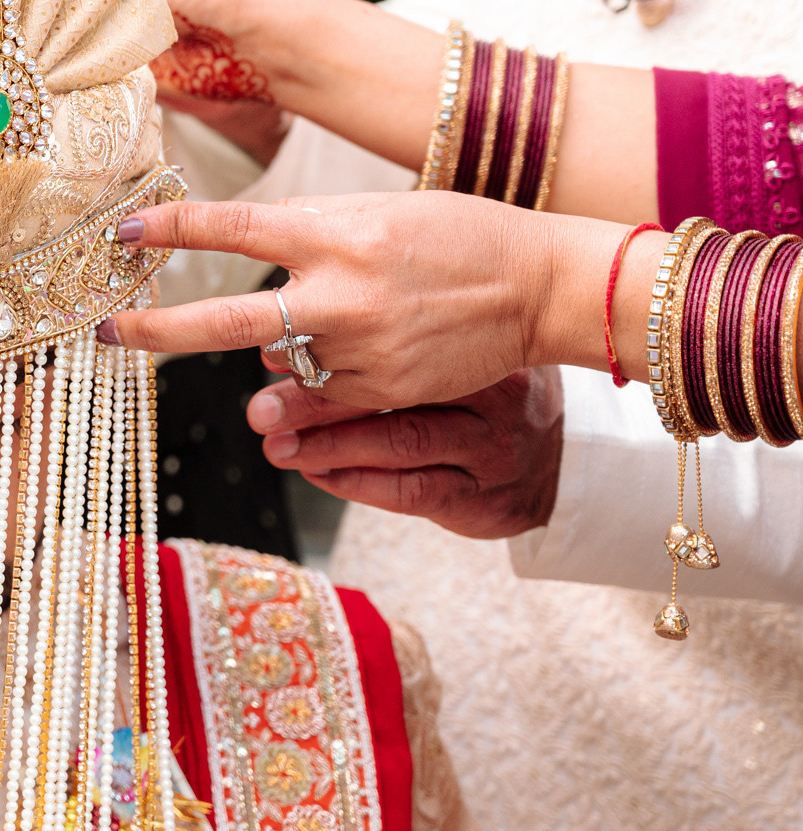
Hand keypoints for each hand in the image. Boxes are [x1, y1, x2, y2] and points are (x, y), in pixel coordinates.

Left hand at [96, 193, 630, 410]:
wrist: (537, 286)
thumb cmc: (455, 235)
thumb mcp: (376, 213)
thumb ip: (306, 238)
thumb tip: (244, 278)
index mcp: (336, 234)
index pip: (232, 229)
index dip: (170, 228)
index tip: (122, 232)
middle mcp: (340, 293)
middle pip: (222, 322)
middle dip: (154, 329)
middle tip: (104, 331)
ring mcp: (361, 348)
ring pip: (275, 362)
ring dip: (275, 351)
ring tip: (321, 325)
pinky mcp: (382, 390)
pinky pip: (321, 390)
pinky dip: (319, 373)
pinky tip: (360, 348)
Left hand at [248, 370, 564, 538]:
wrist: (569, 460)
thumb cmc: (492, 393)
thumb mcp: (462, 352)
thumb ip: (395, 339)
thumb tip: (292, 335)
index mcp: (482, 348)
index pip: (397, 345)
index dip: (329, 351)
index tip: (274, 354)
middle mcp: (492, 395)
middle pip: (391, 395)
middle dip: (315, 404)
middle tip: (260, 411)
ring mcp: (491, 448)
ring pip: (398, 445)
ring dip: (328, 448)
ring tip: (276, 447)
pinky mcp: (482, 496)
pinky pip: (410, 491)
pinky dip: (357, 483)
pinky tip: (316, 473)